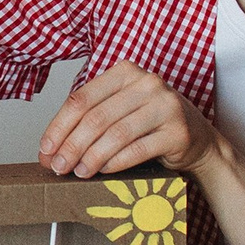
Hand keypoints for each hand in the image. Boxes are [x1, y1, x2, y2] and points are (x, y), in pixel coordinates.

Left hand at [38, 63, 218, 177]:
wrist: (198, 140)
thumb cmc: (151, 124)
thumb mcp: (120, 111)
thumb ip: (89, 121)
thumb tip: (50, 150)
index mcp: (125, 72)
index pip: (81, 98)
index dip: (59, 126)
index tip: (46, 149)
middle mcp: (146, 83)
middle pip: (96, 117)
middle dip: (71, 145)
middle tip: (58, 166)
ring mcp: (165, 105)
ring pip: (116, 134)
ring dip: (91, 157)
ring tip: (78, 172)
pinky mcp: (178, 131)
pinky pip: (138, 149)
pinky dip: (116, 162)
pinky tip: (103, 171)